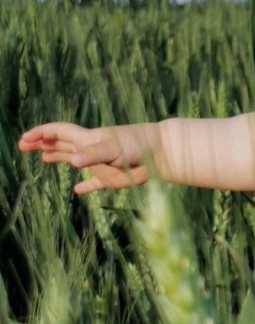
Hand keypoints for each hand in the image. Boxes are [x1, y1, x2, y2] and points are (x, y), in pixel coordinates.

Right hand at [18, 122, 149, 193]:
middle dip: (43, 144)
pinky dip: (85, 187)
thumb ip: (93, 154)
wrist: (161, 155)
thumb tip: (74, 161)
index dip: (41, 133)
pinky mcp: (111, 178)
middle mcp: (91, 149)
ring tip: (44, 158)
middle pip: (62, 143)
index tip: (25, 138)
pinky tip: (77, 190)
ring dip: (58, 157)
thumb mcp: (113, 149)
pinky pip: (94, 183)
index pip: (59, 132)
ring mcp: (100, 163)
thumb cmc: (138, 146)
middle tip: (23, 145)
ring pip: (74, 159)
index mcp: (88, 139)